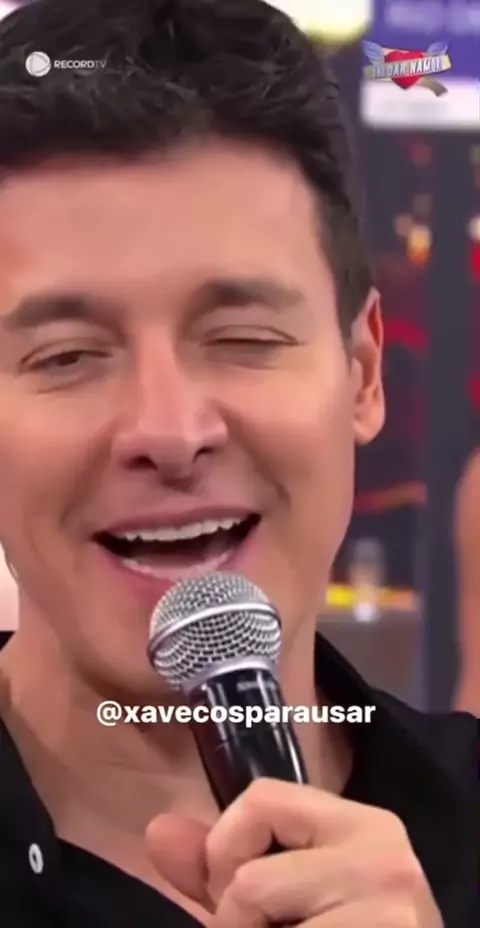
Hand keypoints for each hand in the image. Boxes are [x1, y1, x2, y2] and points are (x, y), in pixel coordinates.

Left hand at [146, 778, 442, 926]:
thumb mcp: (285, 899)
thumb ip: (222, 867)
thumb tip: (158, 832)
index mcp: (365, 826)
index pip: (261, 798)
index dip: (226, 849)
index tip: (238, 896)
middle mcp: (385, 855)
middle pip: (251, 875)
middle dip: (236, 920)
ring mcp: (389, 908)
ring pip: (257, 909)